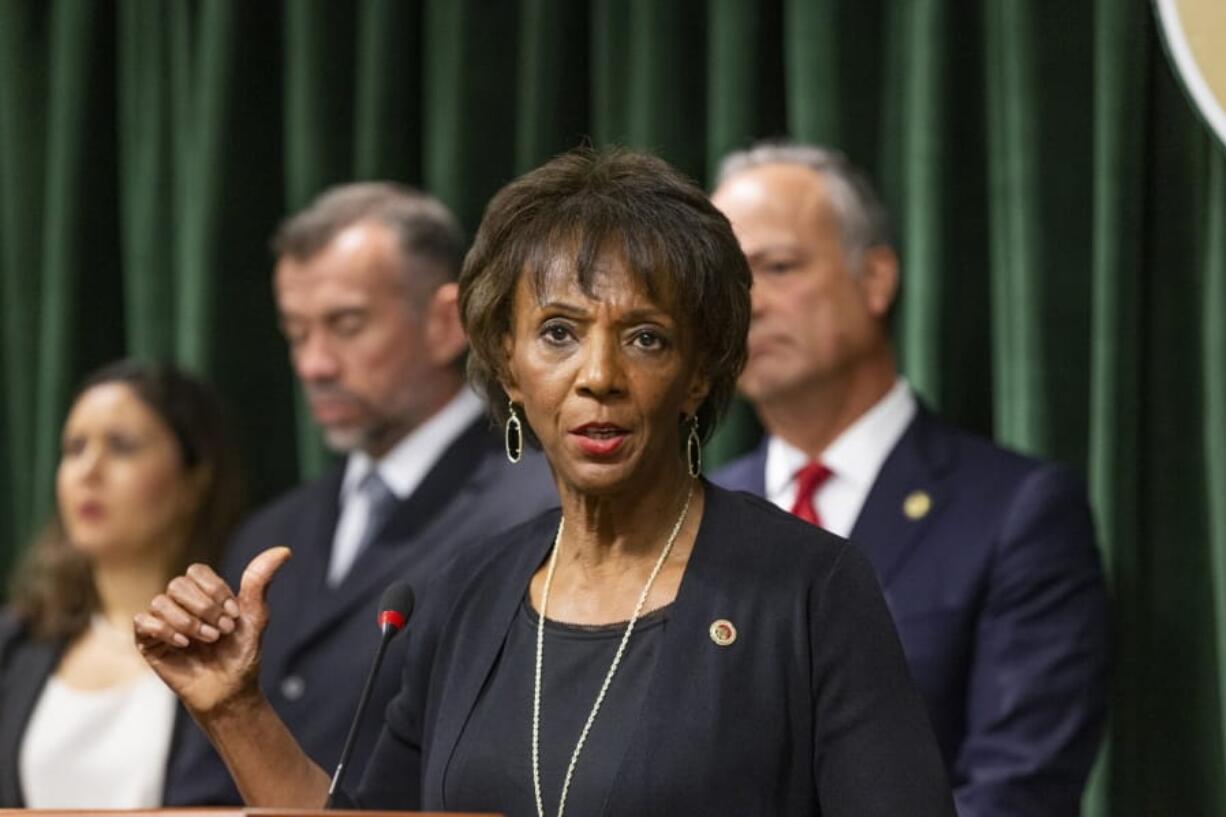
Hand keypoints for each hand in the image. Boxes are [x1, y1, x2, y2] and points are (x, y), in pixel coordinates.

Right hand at [135, 547, 290, 715]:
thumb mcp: (254, 616)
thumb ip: (260, 581)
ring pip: (161, 601)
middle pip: (178, 584)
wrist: (230, 690)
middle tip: (222, 631)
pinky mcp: (148, 642)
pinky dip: (166, 630)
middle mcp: (179, 604)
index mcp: (202, 593)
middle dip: (205, 608)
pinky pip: (142, 622)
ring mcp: (162, 622)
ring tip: (207, 640)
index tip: (234, 614)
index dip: (215, 591)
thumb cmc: (241, 654)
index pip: (196, 571)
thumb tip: (284, 551)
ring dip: (189, 622)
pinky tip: (184, 645)